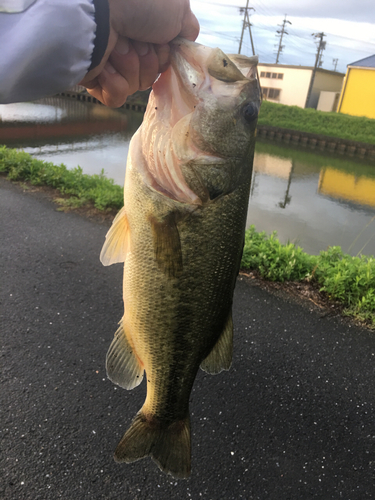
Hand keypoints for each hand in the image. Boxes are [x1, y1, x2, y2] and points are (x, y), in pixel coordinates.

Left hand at [80, 0, 198, 106]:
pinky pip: (116, 97)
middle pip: (150, 75)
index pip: (163, 60)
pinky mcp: (94, 79)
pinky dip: (115, 84)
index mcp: (144, 30)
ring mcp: (109, 63)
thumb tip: (184, 44)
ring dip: (130, 67)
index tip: (160, 41)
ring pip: (135, 86)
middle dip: (147, 60)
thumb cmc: (141, 3)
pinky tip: (107, 65)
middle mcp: (127, 45)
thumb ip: (188, 29)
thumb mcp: (178, 9)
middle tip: (136, 40)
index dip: (164, 55)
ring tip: (118, 45)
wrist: (101, 9)